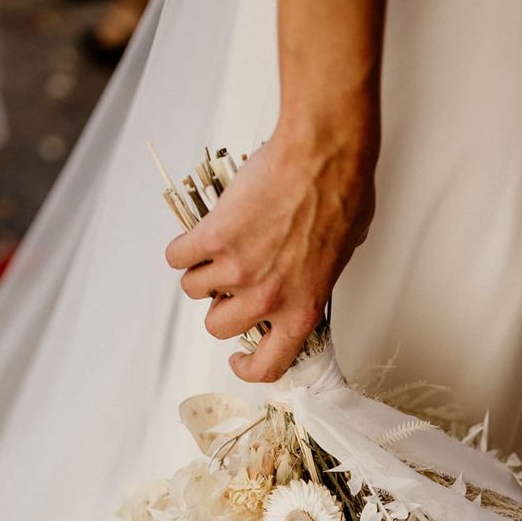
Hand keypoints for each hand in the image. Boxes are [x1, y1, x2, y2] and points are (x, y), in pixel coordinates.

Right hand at [165, 123, 376, 381]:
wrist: (323, 153)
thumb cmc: (342, 193)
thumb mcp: (343, 255)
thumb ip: (317, 277)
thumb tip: (309, 275)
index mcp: (301, 309)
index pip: (269, 365)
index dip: (248, 367)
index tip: (239, 357)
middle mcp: (267, 298)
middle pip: (218, 326)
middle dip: (219, 306)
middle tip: (227, 284)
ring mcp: (237, 269)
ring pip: (194, 289)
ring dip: (200, 272)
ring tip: (215, 249)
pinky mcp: (214, 238)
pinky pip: (179, 256)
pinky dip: (183, 247)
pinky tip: (196, 234)